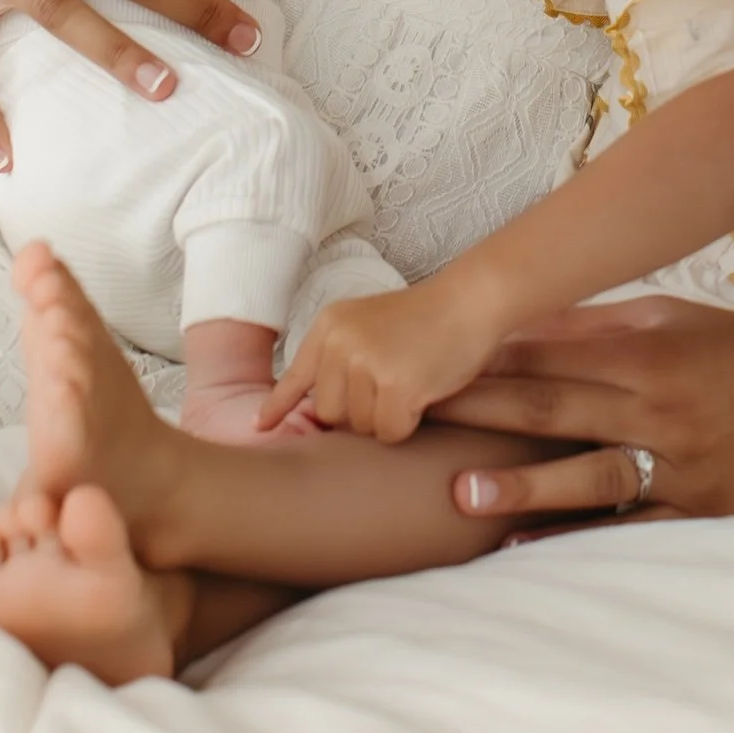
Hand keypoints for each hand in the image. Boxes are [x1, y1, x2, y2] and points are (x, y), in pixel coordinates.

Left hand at [261, 281, 502, 442]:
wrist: (472, 300)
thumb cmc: (430, 319)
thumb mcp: (372, 327)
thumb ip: (344, 358)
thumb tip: (321, 411)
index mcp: (331, 325)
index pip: (297, 375)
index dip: (279, 405)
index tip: (261, 426)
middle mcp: (340, 342)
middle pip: (331, 414)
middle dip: (362, 412)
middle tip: (395, 383)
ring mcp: (366, 362)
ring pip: (361, 427)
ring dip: (387, 417)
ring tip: (412, 380)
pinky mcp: (394, 385)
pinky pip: (389, 432)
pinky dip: (409, 424)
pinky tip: (425, 392)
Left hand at [430, 284, 733, 523]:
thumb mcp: (664, 317)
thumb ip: (592, 328)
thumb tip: (518, 330)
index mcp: (643, 355)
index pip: (547, 360)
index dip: (483, 367)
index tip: (425, 372)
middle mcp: (656, 408)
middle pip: (554, 411)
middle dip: (480, 416)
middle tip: (412, 424)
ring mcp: (679, 463)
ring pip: (590, 475)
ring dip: (522, 487)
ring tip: (463, 497)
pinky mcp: (701, 509)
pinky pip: (631, 526)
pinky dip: (578, 537)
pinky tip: (527, 549)